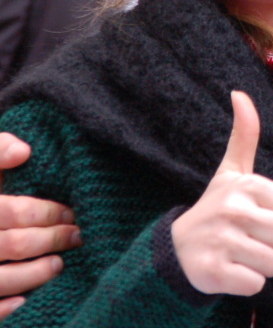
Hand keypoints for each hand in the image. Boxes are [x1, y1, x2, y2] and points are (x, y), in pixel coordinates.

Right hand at [0, 133, 80, 318]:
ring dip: (34, 274)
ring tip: (59, 265)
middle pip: (14, 244)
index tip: (72, 212)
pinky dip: (5, 308)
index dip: (47, 213)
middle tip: (78, 235)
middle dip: (52, 240)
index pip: (13, 211)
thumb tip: (24, 152)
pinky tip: (24, 301)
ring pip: (1, 279)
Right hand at [171, 92, 272, 295]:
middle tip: (257, 238)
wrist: (174, 251)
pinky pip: (257, 285)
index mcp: (247, 186)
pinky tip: (232, 270)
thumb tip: (239, 93)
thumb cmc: (216, 208)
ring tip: (244, 253)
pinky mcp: (213, 273)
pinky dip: (248, 283)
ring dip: (265, 265)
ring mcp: (223, 242)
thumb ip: (244, 135)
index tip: (266, 216)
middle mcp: (234, 211)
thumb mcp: (231, 172)